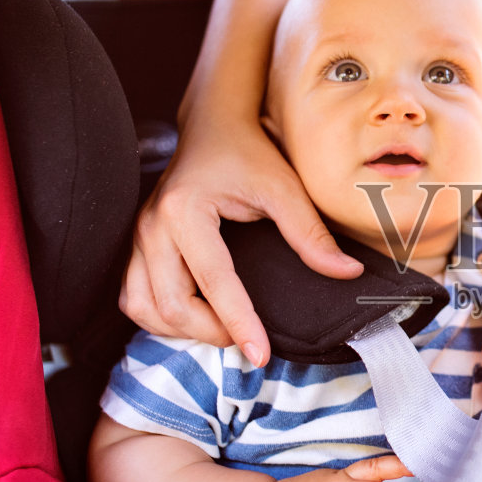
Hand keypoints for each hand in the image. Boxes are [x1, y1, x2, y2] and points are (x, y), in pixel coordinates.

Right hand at [121, 110, 361, 363]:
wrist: (213, 126)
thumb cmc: (247, 153)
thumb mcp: (284, 187)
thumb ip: (311, 234)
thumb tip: (347, 273)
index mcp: (185, 210)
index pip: (213, 281)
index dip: (238, 323)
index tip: (261, 355)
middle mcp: (152, 226)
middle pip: (170, 305)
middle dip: (209, 333)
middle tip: (248, 341)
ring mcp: (138, 237)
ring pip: (143, 307)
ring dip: (180, 330)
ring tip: (222, 330)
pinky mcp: (136, 246)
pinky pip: (134, 297)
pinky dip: (161, 317)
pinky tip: (194, 317)